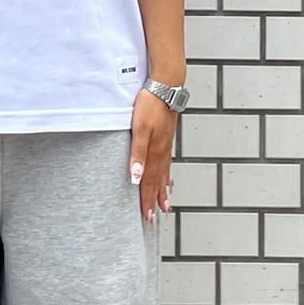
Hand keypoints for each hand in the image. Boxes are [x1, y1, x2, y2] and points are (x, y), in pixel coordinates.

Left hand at [128, 85, 177, 224]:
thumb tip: (135, 177)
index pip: (148, 182)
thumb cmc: (151, 104)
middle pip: (158, 182)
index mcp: (154, 152)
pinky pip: (167, 163)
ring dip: (163, 190)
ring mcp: (166, 145)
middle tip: (155, 218)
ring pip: (164, 174)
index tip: (147, 217)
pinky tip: (168, 178)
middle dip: (155, 200)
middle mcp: (162, 152)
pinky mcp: (166, 137)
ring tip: (165, 204)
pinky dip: (167, 174)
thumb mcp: (140, 128)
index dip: (147, 200)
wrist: (166, 86)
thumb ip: (137, 153)